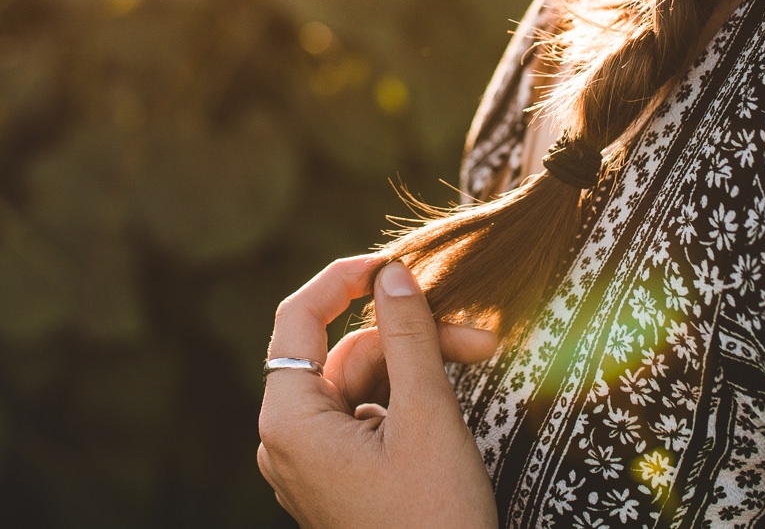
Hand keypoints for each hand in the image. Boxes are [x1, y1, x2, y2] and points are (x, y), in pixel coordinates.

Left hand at [257, 255, 500, 528]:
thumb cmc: (434, 520)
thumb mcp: (428, 417)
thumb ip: (407, 336)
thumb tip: (392, 274)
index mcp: (289, 422)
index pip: (297, 318)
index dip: (343, 279)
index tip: (393, 262)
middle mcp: (286, 442)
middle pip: (342, 356)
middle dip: (408, 338)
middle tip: (478, 337)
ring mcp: (309, 468)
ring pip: (359, 388)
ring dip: (415, 370)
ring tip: (478, 364)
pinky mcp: (336, 485)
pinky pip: (363, 422)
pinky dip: (403, 404)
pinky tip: (448, 411)